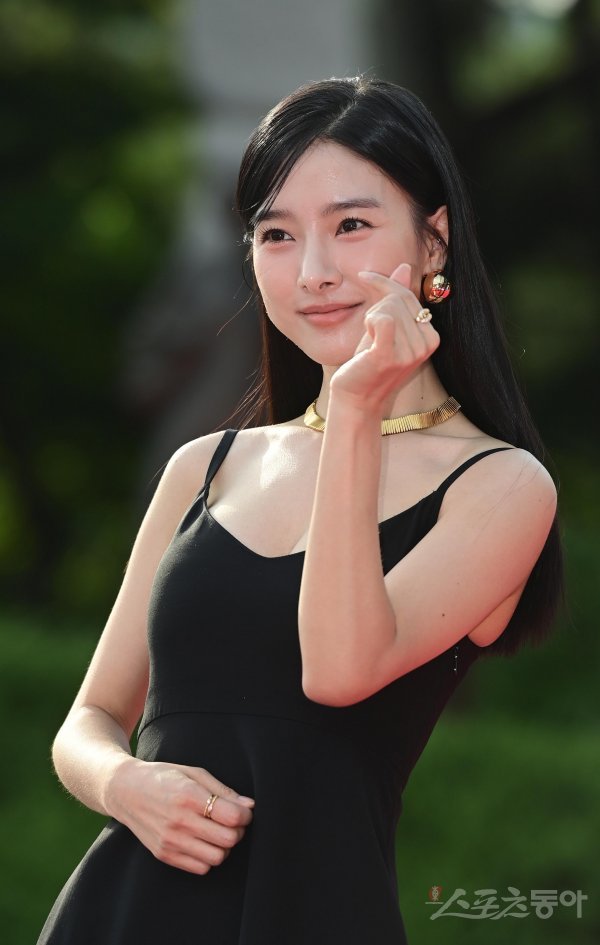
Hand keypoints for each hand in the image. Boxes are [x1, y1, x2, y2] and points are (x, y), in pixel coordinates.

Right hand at [107, 758, 254, 874]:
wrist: (125, 791)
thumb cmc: (163, 777)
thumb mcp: (194, 773)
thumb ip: (223, 790)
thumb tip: (249, 806)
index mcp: (188, 796)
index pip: (232, 816)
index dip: (245, 814)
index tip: (242, 810)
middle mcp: (179, 822)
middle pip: (228, 839)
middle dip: (237, 830)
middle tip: (232, 820)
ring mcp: (170, 841)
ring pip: (218, 857)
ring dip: (224, 846)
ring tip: (216, 830)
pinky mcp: (164, 855)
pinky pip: (201, 868)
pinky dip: (208, 857)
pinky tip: (202, 841)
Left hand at [330, 263, 439, 415]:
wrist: (356, 397)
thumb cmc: (368, 361)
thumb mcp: (385, 325)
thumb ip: (395, 297)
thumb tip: (404, 267)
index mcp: (432, 337)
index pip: (409, 295)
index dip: (385, 284)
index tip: (365, 278)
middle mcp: (426, 345)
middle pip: (398, 299)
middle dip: (377, 306)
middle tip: (369, 330)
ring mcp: (410, 352)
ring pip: (387, 307)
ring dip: (371, 318)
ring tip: (370, 341)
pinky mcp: (389, 356)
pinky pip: (382, 320)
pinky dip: (370, 322)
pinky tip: (368, 338)